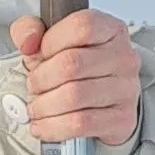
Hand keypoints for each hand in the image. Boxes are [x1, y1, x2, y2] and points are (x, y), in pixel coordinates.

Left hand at [10, 9, 141, 148]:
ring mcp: (126, 89)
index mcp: (110, 29)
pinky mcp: (122, 118)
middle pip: (72, 64)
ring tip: (36, 107)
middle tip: (33, 86)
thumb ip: (29, 30)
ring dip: (44, 105)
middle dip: (41, 79)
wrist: (99, 102)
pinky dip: (53, 127)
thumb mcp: (48, 40)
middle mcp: (124, 57)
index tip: (39, 55)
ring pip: (74, 96)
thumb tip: (28, 42)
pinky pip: (81, 124)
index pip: (81, 27)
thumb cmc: (75, 67)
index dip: (50, 43)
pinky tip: (42, 125)